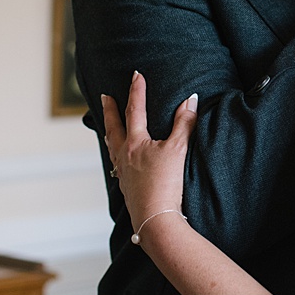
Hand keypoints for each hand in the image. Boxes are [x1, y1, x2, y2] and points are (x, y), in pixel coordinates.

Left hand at [102, 71, 198, 233]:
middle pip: (114, 127)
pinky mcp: (127, 188)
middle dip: (111, 110)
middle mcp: (124, 156)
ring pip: (112, 147)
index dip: (136, 91)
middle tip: (104, 96)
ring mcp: (123, 173)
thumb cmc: (165, 184)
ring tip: (108, 127)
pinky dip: (116, 155)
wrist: (155, 219)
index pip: (134, 110)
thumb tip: (190, 100)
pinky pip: (117, 164)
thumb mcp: (178, 150)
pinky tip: (121, 161)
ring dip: (110, 133)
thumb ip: (184, 123)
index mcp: (134, 143)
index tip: (136, 75)